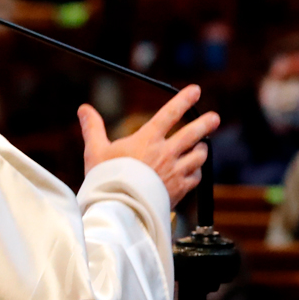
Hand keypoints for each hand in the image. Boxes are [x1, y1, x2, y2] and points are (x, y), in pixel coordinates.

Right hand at [79, 84, 220, 207]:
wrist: (119, 209)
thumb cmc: (105, 180)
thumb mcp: (95, 151)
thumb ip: (93, 129)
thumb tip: (84, 109)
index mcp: (147, 140)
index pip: (170, 113)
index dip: (184, 99)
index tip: (195, 90)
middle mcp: (166, 153)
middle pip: (193, 133)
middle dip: (206, 123)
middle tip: (214, 118)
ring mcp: (175, 171)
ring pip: (199, 155)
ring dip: (201, 149)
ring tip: (201, 147)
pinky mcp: (180, 189)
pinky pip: (195, 177)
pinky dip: (195, 172)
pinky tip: (192, 171)